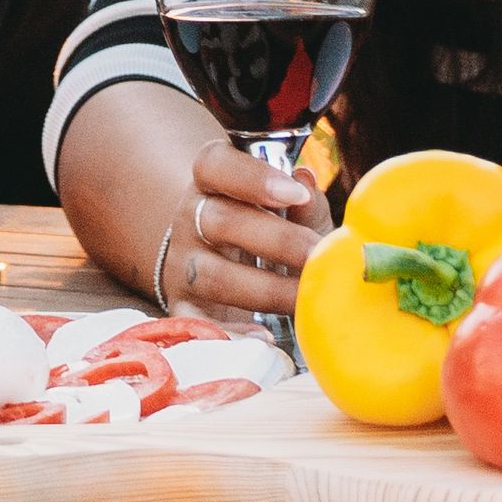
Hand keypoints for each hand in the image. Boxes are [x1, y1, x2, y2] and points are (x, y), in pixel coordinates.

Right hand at [148, 125, 324, 322]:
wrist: (227, 266)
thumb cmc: (270, 230)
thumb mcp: (292, 211)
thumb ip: (304, 201)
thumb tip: (307, 182)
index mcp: (212, 181)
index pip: (214, 165)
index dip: (252, 177)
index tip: (296, 192)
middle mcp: (189, 217)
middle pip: (218, 220)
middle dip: (277, 240)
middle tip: (319, 255)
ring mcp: (183, 264)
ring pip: (211, 273)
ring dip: (267, 289)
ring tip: (306, 298)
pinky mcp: (182, 306)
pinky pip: (194, 321)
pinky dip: (229, 331)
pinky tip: (265, 337)